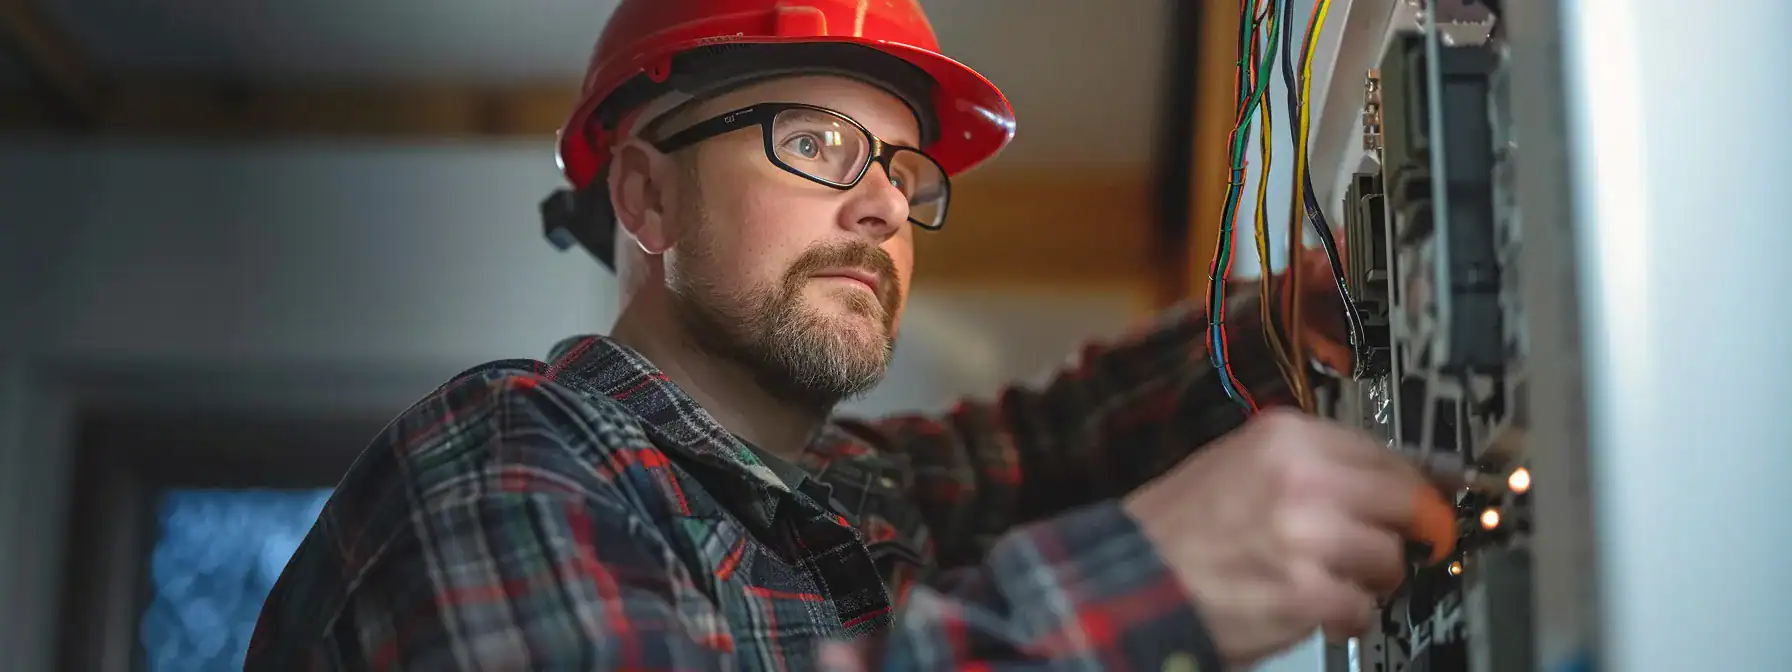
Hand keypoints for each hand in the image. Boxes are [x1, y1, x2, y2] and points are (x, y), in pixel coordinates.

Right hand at [1122, 410, 1455, 668]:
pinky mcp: (1307, 593)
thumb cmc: (1174, 533)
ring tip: (1333, 583)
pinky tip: (1318, 613)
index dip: (1413, 482)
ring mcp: (1308, 536)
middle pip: (1404, 500)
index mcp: (1284, 438)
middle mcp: (1302, 478)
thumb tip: (1378, 481)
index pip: (1385, 451)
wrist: (1131, 583)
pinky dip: (1347, 617)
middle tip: (1399, 547)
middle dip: (1407, 530)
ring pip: (1390, 557)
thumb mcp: (1235, 466)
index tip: (1430, 497)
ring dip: (1370, 578)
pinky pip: (1363, 607)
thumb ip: (1305, 466)